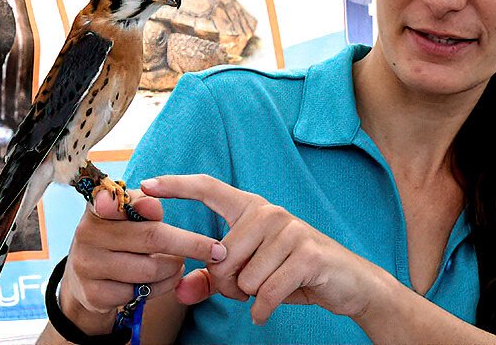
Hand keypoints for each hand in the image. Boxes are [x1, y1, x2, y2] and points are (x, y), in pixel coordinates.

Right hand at [57, 187, 226, 333]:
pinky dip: (160, 288)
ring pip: (150, 269)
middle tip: (215, 250)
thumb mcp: (126, 218)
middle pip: (151, 237)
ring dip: (174, 268)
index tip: (157, 209)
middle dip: (189, 244)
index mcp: (96, 209)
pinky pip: (141, 293)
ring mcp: (88, 266)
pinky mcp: (94, 295)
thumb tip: (153, 206)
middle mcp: (85, 235)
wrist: (86, 281)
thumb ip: (143, 206)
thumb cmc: (118, 240)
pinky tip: (160, 282)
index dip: (135, 205)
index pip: (113, 201)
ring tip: (178, 264)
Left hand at [140, 174, 393, 324]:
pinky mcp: (307, 254)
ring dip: (249, 296)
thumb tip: (180, 291)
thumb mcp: (248, 275)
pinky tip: (267, 309)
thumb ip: (210, 280)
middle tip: (249, 287)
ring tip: (269, 289)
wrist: (349, 284)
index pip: (208, 187)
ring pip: (242, 277)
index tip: (145, 185)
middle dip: (227, 284)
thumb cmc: (292, 274)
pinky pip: (265, 292)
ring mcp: (290, 230)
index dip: (175, 186)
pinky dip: (262, 308)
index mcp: (250, 208)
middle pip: (219, 256)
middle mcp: (269, 212)